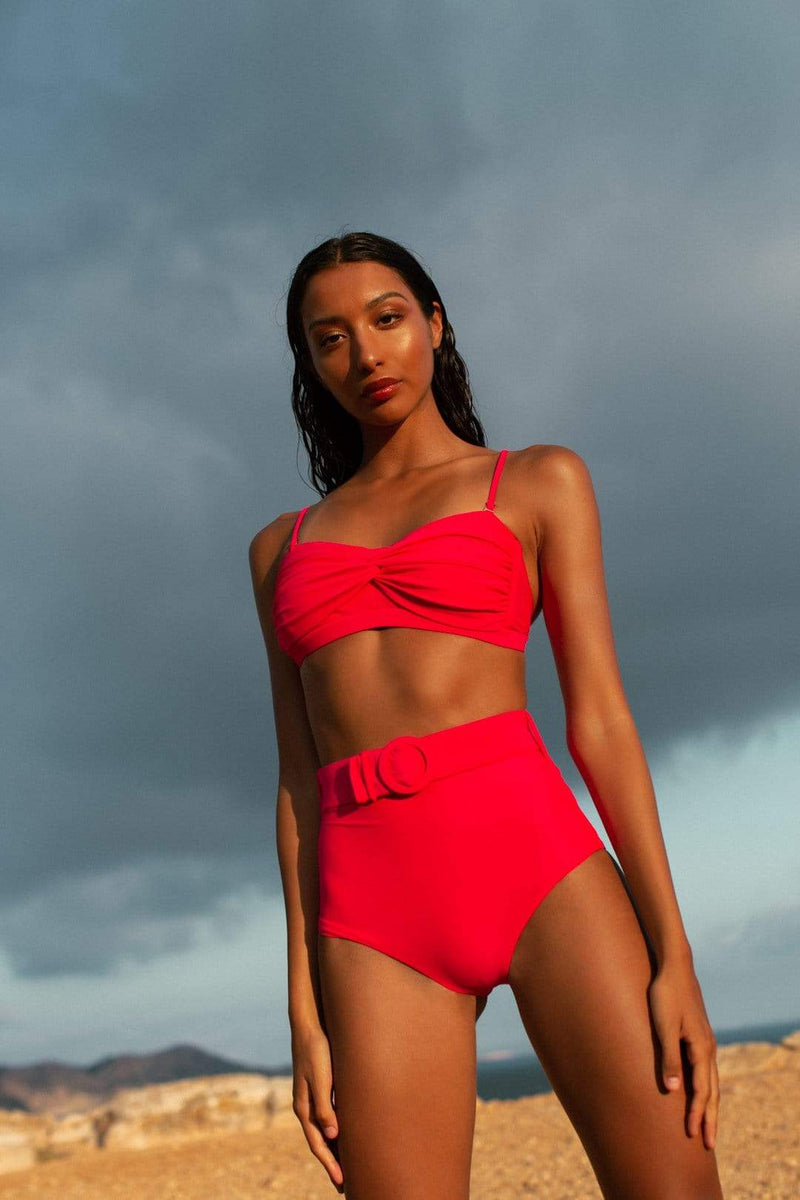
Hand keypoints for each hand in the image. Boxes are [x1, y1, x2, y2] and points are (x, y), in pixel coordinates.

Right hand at [290, 1023, 343, 1191]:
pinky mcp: (319, 1088)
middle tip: (345, 1185)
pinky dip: (336, 1132)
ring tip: (347, 1166)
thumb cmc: (316, 1050)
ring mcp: (311, 1098)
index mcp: (304, 1107)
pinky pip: (327, 1117)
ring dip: (334, 1149)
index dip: (330, 1163)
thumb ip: (325, 1106)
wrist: (309, 1025)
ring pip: (324, 1131)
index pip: (318, 1143)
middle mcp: (306, 1106)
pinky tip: (346, 1135)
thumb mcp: (322, 1078)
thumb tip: (333, 1134)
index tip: (342, 1183)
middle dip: (332, 1163)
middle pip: (320, 1141)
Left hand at [647, 955, 719, 1149]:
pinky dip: (706, 1088)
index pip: (702, 1090)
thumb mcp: (663, 1026)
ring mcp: (705, 1042)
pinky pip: (706, 1070)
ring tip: (707, 1125)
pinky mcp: (698, 1036)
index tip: (693, 1136)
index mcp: (701, 1048)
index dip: (697, 1113)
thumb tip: (673, 1090)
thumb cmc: (665, 995)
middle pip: (712, 1091)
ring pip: (711, 1081)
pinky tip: (700, 1092)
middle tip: (709, 1145)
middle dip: (710, 1118)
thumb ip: (668, 1057)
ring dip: (710, 1105)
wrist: (674, 967)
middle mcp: (707, 1048)